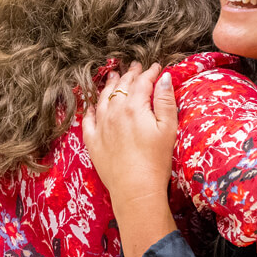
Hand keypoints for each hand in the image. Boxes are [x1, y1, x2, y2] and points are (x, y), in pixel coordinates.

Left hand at [83, 62, 176, 199]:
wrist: (135, 189)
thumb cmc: (156, 161)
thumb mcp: (168, 128)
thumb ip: (165, 101)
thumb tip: (164, 78)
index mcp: (134, 107)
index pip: (142, 82)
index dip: (150, 73)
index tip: (156, 67)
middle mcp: (114, 113)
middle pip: (121, 87)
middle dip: (130, 75)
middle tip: (136, 67)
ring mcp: (101, 127)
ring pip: (103, 99)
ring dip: (110, 85)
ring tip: (113, 76)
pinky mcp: (93, 142)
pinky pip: (88, 119)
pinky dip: (91, 109)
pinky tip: (93, 105)